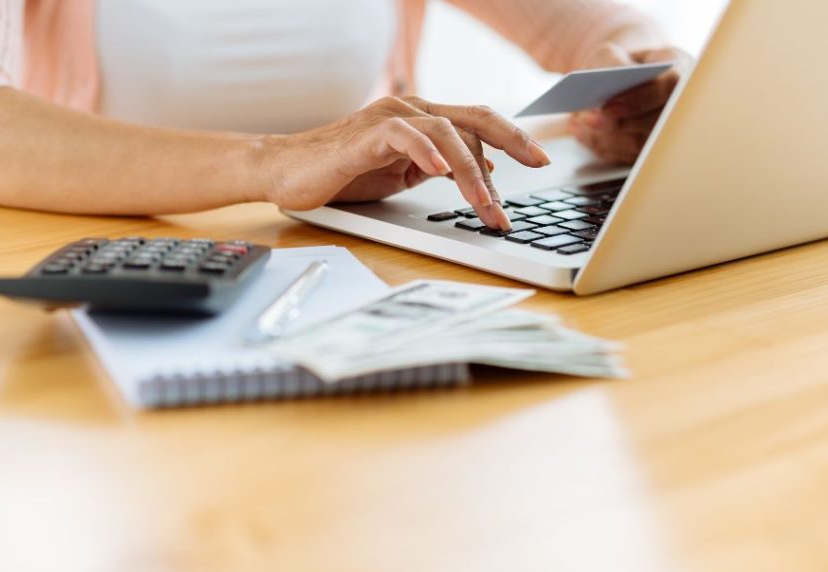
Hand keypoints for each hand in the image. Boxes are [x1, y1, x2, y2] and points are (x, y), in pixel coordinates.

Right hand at [263, 96, 551, 229]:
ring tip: (486, 206)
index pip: (477, 123)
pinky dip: (426, 152)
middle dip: (512, 141)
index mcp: (422, 120)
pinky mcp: (365, 134)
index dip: (512, 140)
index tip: (541, 160)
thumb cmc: (341, 174)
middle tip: (540, 163)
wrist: (286, 171)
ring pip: (446, 133)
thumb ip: (437, 169)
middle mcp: (409, 110)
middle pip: (473, 118)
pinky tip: (442, 171)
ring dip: (472, 173)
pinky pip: (404, 135)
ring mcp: (388, 118)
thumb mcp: (401, 175)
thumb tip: (478, 174)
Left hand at [568, 45, 690, 163]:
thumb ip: (611, 66)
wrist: (617, 77)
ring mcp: (665, 130)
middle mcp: (677, 104)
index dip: (639, 100)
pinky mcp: (648, 150)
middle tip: (587, 119)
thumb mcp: (609, 54)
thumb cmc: (616, 63)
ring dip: (605, 137)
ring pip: (638, 144)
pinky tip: (581, 133)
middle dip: (616, 124)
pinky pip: (626, 156)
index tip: (608, 107)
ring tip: (578, 123)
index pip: (668, 87)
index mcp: (677, 72)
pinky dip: (601, 146)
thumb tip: (609, 95)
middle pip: (654, 123)